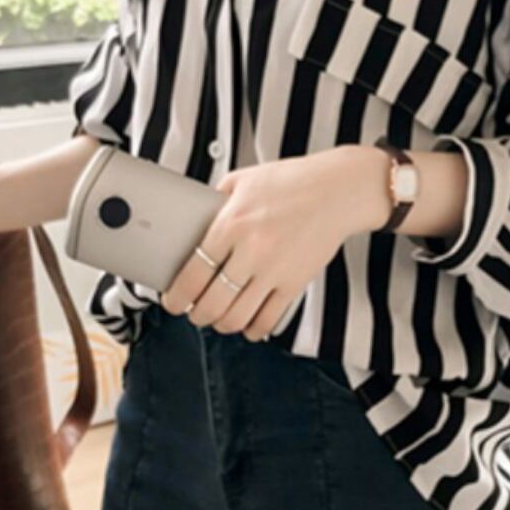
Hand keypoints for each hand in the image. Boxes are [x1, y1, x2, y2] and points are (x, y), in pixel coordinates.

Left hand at [160, 144, 388, 340]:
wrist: (338, 191)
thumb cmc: (291, 181)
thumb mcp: (243, 180)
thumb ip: (216, 201)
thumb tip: (194, 221)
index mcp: (232, 224)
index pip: (193, 273)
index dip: (176, 296)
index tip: (172, 302)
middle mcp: (251, 250)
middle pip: (211, 302)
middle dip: (196, 315)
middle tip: (193, 312)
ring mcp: (275, 270)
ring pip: (237, 317)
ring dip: (221, 324)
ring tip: (218, 319)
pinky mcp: (296, 282)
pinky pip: (268, 319)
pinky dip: (253, 329)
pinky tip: (248, 325)